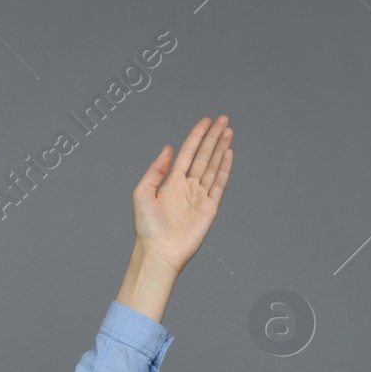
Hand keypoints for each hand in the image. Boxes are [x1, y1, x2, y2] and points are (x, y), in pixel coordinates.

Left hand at [129, 114, 234, 272]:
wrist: (158, 252)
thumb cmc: (146, 227)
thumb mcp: (142, 193)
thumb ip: (155, 169)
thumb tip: (168, 148)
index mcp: (171, 182)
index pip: (188, 153)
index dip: (197, 136)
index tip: (206, 121)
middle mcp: (187, 187)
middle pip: (204, 156)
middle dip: (213, 137)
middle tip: (223, 119)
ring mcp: (200, 197)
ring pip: (213, 167)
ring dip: (221, 148)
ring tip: (228, 131)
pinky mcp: (209, 209)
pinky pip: (219, 184)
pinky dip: (224, 168)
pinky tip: (228, 153)